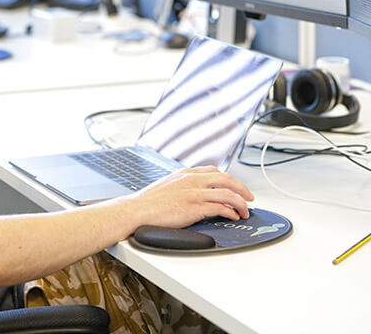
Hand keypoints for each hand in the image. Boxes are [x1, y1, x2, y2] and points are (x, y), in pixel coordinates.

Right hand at [128, 166, 253, 229]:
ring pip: (228, 193)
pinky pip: (220, 207)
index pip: (214, 171)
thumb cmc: (148, 201)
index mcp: (185, 173)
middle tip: (250, 198)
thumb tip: (194, 193)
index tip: (236, 187)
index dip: (230, 179)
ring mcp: (194, 193)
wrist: (137, 210)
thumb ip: (183, 185)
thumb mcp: (167, 185)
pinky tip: (233, 217)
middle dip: (242, 188)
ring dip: (241, 203)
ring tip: (245, 211)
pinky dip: (231, 212)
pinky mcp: (194, 207)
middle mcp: (192, 180)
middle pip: (227, 178)